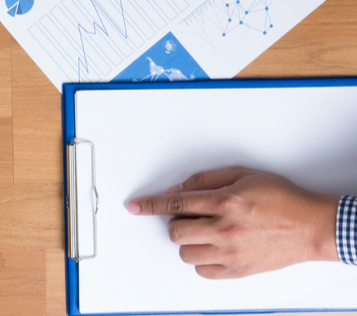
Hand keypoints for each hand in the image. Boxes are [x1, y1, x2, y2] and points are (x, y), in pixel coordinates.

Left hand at [127, 166, 339, 278]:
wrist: (312, 226)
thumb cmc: (282, 198)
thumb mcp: (244, 175)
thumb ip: (207, 181)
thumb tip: (179, 190)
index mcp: (226, 202)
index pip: (176, 203)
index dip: (150, 205)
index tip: (135, 206)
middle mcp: (226, 229)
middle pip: (176, 231)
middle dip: (176, 222)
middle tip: (192, 217)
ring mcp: (233, 252)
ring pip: (186, 253)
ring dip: (189, 242)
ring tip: (206, 232)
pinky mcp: (240, 270)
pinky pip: (204, 271)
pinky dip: (202, 260)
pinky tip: (213, 248)